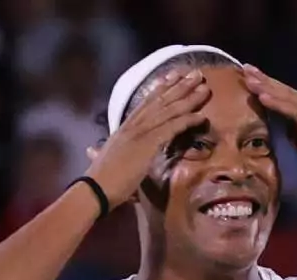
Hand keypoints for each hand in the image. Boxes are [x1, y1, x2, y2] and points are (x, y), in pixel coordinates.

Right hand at [84, 70, 211, 205]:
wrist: (95, 189)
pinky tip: (201, 116)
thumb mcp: (105, 158)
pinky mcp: (147, 144)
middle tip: (196, 73)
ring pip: (168, 110)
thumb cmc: (102, 179)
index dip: (161, 87)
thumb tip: (93, 151)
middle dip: (180, 85)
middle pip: (160, 100)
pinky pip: (171, 128)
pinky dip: (187, 121)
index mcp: (125, 127)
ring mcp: (140, 132)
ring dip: (188, 97)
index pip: (146, 102)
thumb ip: (104, 151)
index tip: (174, 75)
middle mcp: (133, 125)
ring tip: (204, 86)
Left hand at [241, 64, 296, 201]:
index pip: (288, 101)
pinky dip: (278, 103)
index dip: (269, 89)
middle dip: (265, 80)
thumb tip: (288, 129)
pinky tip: (263, 96)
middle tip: (245, 68)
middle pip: (287, 93)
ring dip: (268, 87)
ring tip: (249, 77)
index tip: (250, 81)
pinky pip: (295, 112)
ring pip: (289, 98)